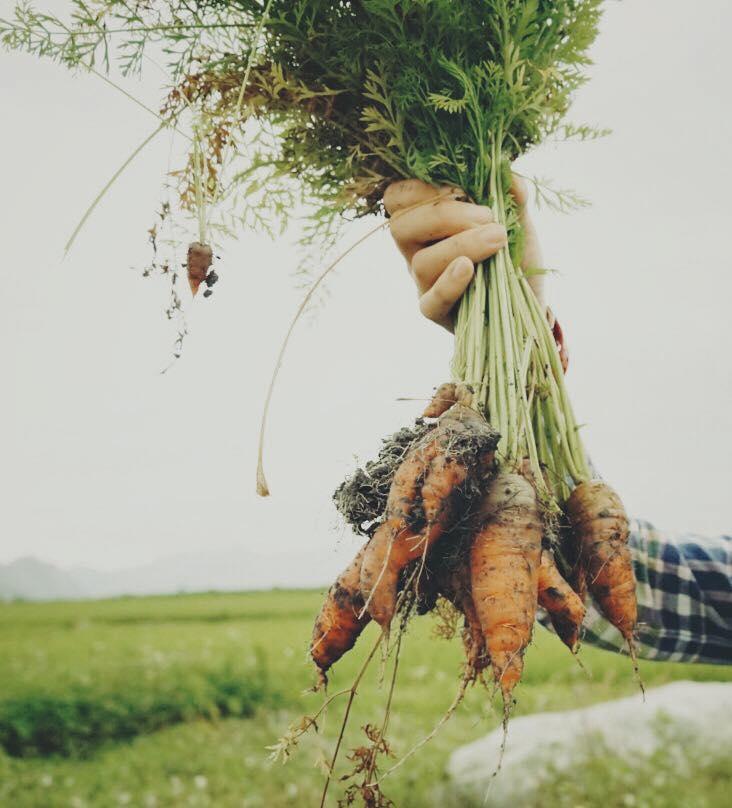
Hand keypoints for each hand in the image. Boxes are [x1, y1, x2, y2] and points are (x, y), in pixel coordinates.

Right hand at [383, 177, 544, 330]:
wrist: (531, 302)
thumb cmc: (514, 258)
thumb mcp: (516, 221)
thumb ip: (511, 196)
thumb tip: (505, 170)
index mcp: (426, 223)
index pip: (398, 198)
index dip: (420, 188)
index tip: (461, 189)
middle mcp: (417, 252)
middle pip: (402, 227)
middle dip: (444, 215)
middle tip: (487, 217)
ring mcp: (425, 285)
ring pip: (422, 262)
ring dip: (461, 244)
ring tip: (498, 238)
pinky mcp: (439, 313)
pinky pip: (432, 301)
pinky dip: (449, 283)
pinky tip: (469, 269)